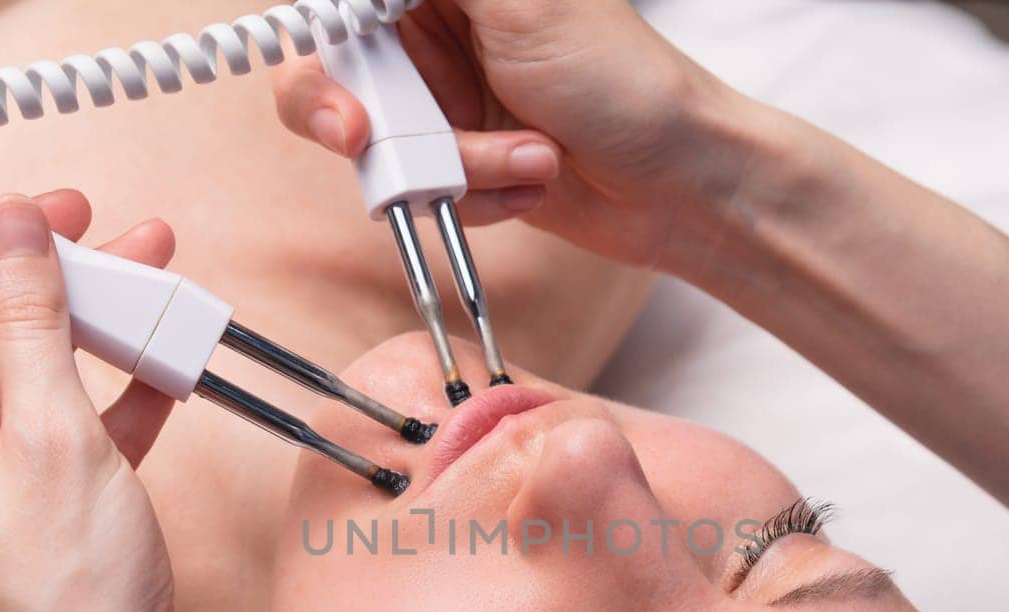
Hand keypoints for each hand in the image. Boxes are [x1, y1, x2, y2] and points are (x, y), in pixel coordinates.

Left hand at [0, 191, 214, 611]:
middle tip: (63, 213)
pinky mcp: (45, 512)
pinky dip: (115, 385)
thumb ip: (33, 327)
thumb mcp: (54, 446)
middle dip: (10, 267)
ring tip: (135, 262)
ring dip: (78, 320)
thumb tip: (11, 229)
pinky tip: (164, 351)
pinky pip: (69, 422)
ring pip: (18, 372)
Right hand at [272, 0, 735, 268]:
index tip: (347, 114)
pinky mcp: (464, 166)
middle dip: (388, 126)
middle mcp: (438, 37)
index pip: (345, 11)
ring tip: (536, 156)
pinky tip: (534, 181)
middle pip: (344, 81)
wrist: (681, 183)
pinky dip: (478, 196)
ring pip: (389, 149)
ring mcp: (448, 105)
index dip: (328, 57)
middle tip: (384, 145)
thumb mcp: (523, 2)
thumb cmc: (623, 83)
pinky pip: (424, 193)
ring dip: (459, 165)